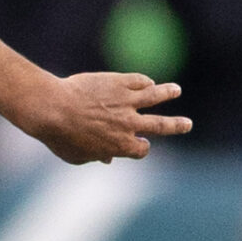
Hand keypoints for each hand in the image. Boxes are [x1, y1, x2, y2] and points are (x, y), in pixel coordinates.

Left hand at [8, 71, 190, 163]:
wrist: (53, 109)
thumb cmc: (60, 137)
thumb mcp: (77, 156)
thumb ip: (95, 157)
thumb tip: (106, 160)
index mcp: (120, 146)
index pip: (141, 149)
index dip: (141, 147)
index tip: (141, 144)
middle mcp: (129, 125)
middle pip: (161, 126)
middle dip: (176, 126)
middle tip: (188, 124)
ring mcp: (126, 102)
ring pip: (155, 96)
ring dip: (167, 93)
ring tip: (176, 90)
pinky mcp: (119, 83)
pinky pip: (138, 81)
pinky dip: (145, 82)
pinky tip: (148, 81)